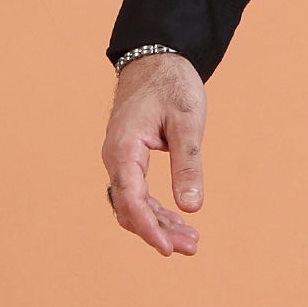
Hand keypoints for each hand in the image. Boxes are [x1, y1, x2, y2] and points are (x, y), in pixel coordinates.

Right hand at [101, 53, 206, 256]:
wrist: (156, 58)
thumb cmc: (171, 85)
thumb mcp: (187, 121)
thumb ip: (188, 164)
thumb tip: (192, 207)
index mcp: (124, 148)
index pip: (131, 199)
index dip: (148, 227)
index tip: (167, 248)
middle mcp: (115, 157)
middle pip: (130, 208)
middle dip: (158, 231)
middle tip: (191, 247)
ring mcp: (120, 159)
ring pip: (133, 203)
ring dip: (159, 223)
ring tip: (190, 240)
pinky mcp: (129, 159)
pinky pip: (137, 192)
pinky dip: (156, 209)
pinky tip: (178, 220)